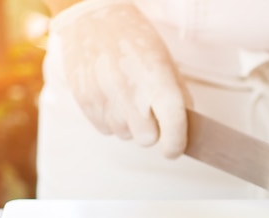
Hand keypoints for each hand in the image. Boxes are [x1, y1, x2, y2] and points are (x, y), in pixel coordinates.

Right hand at [49, 0, 189, 157]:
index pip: (173, 124)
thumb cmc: (133, 37)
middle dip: (152, 132)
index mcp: (157, 79)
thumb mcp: (166, 62)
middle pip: (146, 139)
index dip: (176, 143)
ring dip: (130, 125)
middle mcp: (130, 91)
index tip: (174, 149)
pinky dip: (111, 120)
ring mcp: (104, 97)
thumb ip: (177, 96)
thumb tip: (184, 126)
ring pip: (124, 135)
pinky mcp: (84, 101)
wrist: (92, 17)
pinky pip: (104, 129)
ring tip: (127, 97)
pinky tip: (112, 97)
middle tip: (149, 113)